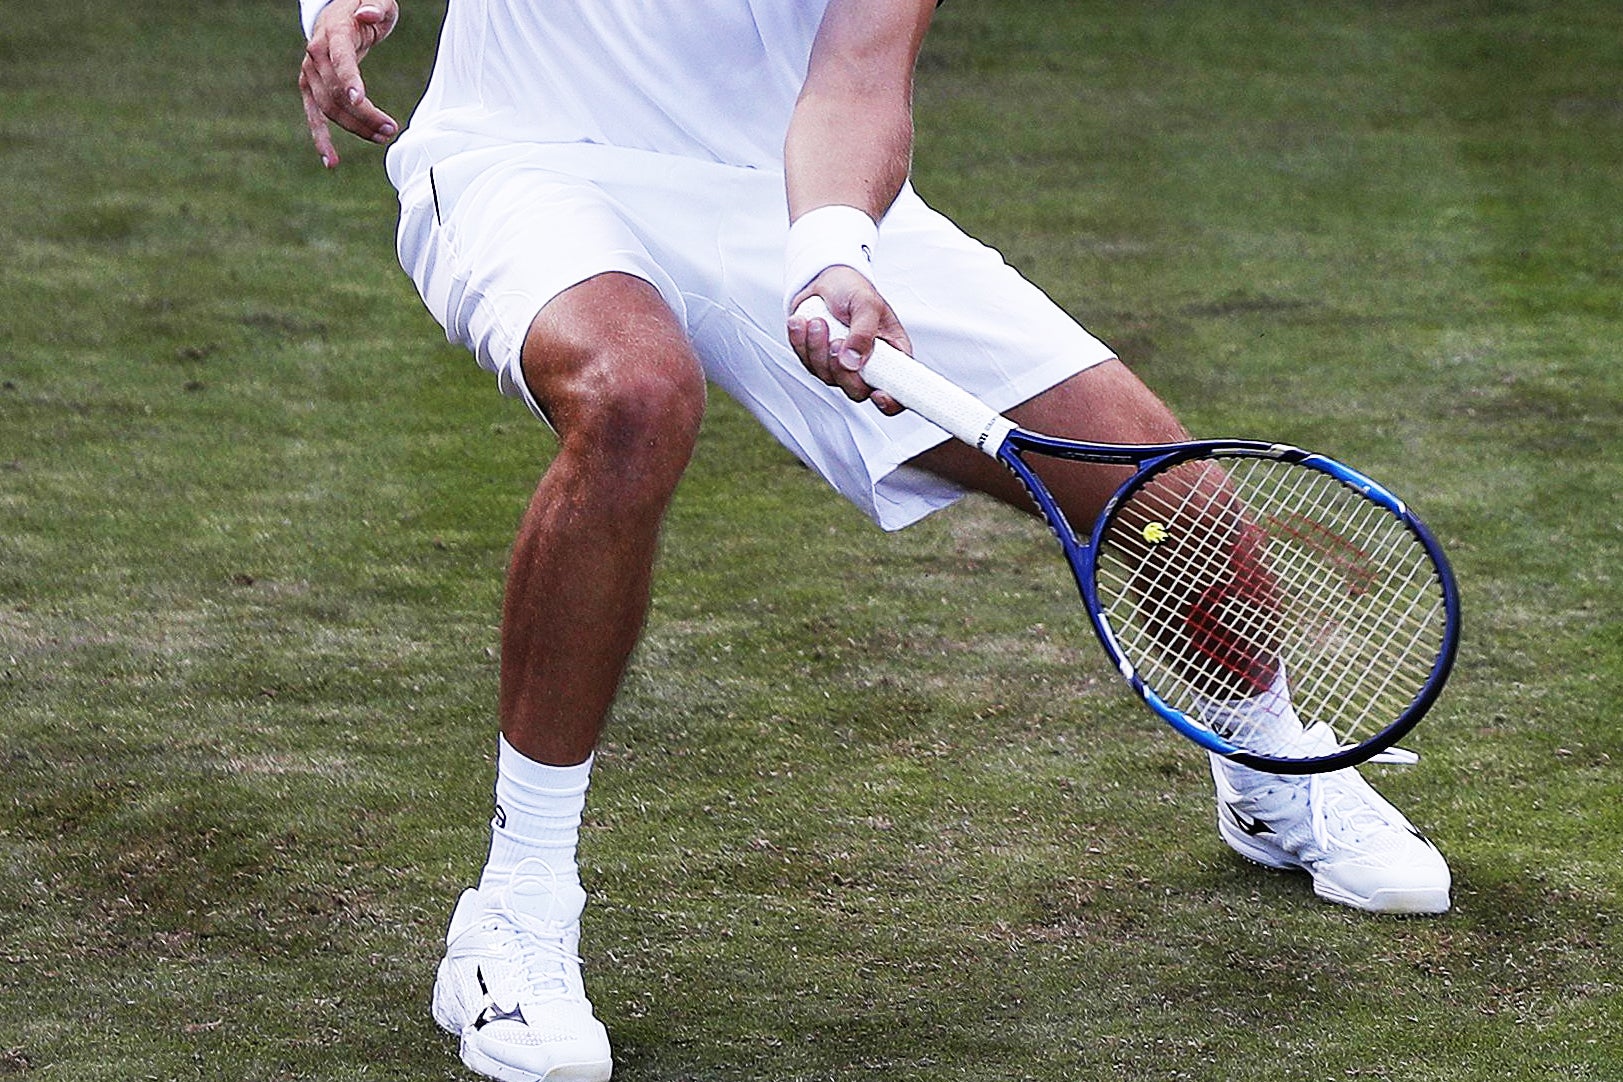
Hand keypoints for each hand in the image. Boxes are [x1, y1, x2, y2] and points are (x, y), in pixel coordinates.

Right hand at [299, 0, 400, 167]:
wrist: (339, 12)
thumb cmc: (365, 5)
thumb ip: (375, 6)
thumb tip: (366, 15)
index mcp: (334, 32)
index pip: (340, 58)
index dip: (349, 79)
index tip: (361, 99)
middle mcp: (316, 53)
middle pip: (337, 91)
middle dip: (364, 114)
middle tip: (391, 128)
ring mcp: (310, 72)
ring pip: (330, 108)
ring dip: (356, 127)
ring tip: (383, 136)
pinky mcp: (309, 87)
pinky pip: (314, 115)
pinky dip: (321, 139)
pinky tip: (331, 161)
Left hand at [786, 266, 909, 415]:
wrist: (825, 278)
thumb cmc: (853, 289)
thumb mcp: (865, 303)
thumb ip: (863, 333)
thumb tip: (852, 362)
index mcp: (892, 353)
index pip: (899, 390)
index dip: (891, 401)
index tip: (878, 394)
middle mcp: (869, 365)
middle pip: (857, 391)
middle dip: (840, 369)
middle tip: (836, 340)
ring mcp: (843, 366)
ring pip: (828, 378)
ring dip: (817, 349)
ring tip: (818, 322)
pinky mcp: (820, 361)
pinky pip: (807, 364)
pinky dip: (801, 343)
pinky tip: (803, 323)